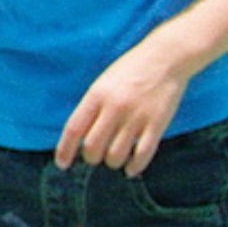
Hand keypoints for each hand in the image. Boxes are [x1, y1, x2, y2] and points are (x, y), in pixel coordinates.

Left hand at [54, 50, 187, 175]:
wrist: (166, 58)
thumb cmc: (130, 71)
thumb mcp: (102, 84)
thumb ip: (91, 108)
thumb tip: (79, 138)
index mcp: (97, 95)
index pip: (74, 128)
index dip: (65, 150)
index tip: (62, 164)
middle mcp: (114, 107)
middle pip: (93, 147)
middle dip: (91, 158)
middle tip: (95, 156)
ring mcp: (137, 117)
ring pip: (116, 155)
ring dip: (112, 162)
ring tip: (114, 158)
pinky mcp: (157, 124)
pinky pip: (142, 155)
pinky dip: (134, 167)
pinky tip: (130, 168)